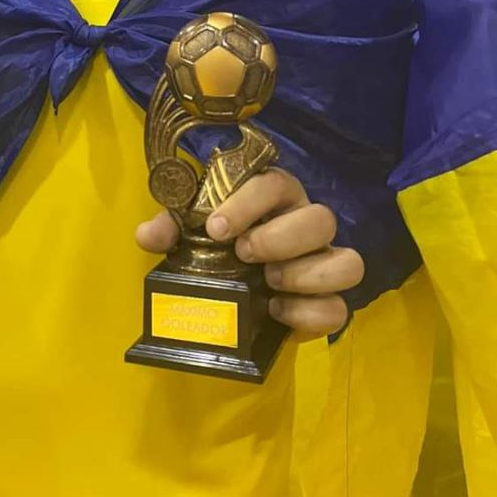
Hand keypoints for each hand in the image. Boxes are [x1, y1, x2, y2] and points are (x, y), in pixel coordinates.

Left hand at [134, 168, 362, 340]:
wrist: (234, 294)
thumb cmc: (218, 246)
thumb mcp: (191, 234)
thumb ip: (172, 228)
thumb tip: (147, 235)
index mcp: (277, 198)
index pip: (276, 183)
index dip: (248, 202)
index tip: (215, 227)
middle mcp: (307, 226)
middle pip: (323, 218)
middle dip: (280, 238)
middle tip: (244, 254)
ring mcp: (323, 265)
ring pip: (349, 261)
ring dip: (306, 273)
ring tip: (268, 282)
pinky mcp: (327, 303)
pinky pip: (340, 309)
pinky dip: (309, 312)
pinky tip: (276, 311)